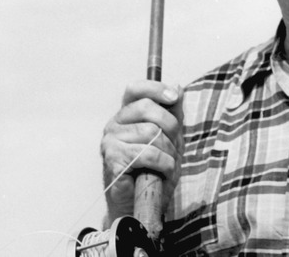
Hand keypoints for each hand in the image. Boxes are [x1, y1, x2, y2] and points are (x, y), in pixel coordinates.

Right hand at [101, 80, 183, 219]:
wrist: (143, 202)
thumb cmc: (155, 168)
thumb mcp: (171, 136)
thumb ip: (173, 112)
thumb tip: (178, 87)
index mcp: (127, 115)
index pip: (135, 89)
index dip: (155, 88)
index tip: (174, 97)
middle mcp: (114, 125)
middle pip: (147, 108)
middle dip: (170, 126)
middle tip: (174, 144)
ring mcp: (110, 142)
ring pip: (151, 133)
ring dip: (169, 150)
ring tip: (168, 162)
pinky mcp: (112, 160)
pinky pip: (147, 153)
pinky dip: (164, 163)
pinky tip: (163, 171)